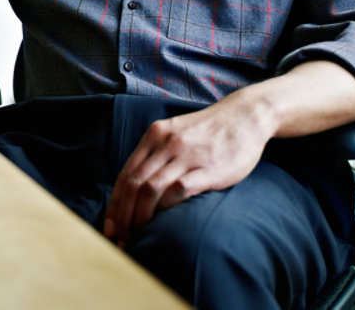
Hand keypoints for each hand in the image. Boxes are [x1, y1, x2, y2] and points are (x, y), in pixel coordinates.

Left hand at [102, 98, 271, 244]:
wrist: (245, 116)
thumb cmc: (210, 131)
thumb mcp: (175, 133)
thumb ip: (156, 154)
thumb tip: (136, 186)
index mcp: (155, 135)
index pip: (125, 175)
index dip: (115, 204)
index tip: (109, 226)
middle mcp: (166, 143)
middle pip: (134, 184)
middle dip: (123, 215)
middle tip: (120, 238)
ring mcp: (186, 155)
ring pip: (151, 188)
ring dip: (140, 216)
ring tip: (138, 235)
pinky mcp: (209, 168)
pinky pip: (179, 189)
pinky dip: (166, 207)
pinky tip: (163, 221)